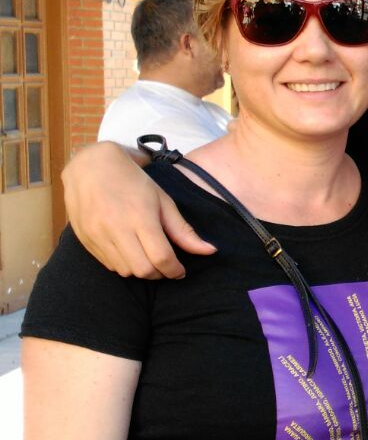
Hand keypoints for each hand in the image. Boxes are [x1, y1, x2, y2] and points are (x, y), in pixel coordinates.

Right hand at [63, 142, 213, 277]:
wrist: (90, 166)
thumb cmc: (133, 181)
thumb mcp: (163, 201)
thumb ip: (184, 230)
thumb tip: (210, 251)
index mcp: (140, 217)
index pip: (161, 258)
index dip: (175, 270)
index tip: (180, 271)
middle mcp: (116, 228)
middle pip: (143, 270)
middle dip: (159, 273)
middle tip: (165, 266)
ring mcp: (97, 235)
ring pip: (124, 271)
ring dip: (141, 270)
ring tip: (148, 258)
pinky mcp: (85, 239)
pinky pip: (108, 265)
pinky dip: (123, 265)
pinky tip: (130, 252)